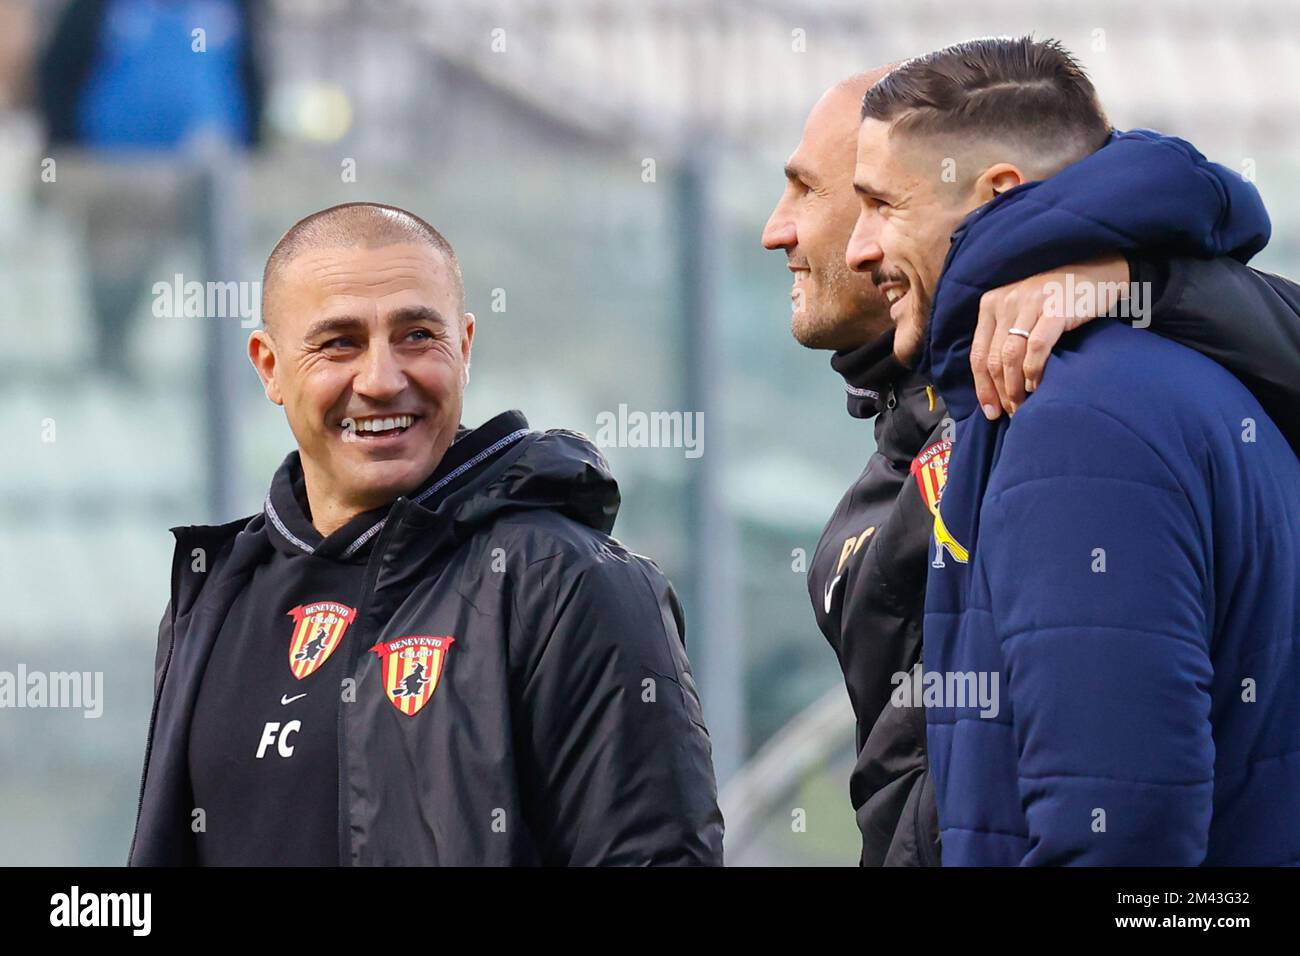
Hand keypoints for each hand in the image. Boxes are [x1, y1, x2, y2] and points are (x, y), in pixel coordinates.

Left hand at [971, 254, 1129, 418]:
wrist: (1097, 275)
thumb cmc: (1056, 301)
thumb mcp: (1021, 312)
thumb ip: (1004, 338)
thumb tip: (993, 384)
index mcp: (991, 303)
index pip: (978, 353)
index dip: (982, 387)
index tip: (990, 411)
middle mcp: (1006, 301)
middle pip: (993, 358)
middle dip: (1000, 392)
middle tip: (1011, 412)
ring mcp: (1031, 303)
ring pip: (1011, 356)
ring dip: (1015, 387)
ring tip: (1022, 404)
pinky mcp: (1056, 308)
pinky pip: (1037, 347)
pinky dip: (1034, 370)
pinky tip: (1036, 385)